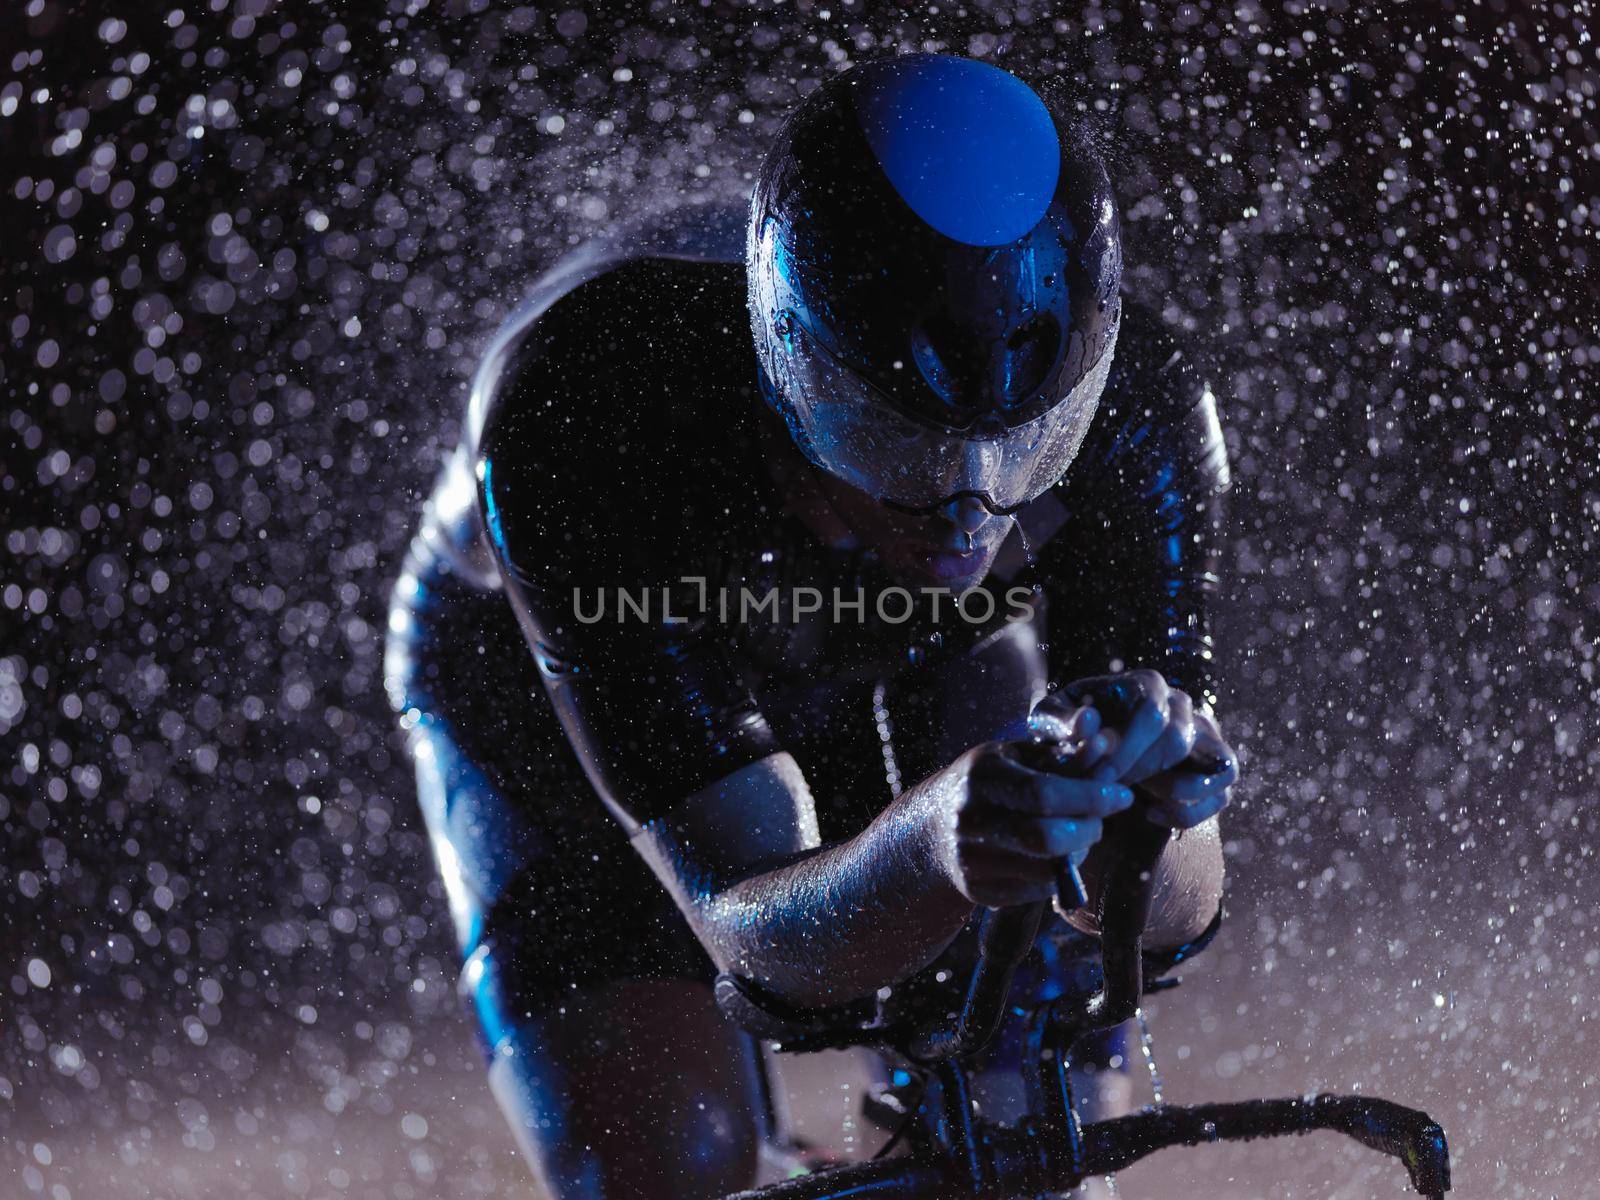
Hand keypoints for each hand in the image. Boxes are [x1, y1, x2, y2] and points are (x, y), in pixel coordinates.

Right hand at [927, 710, 1135, 908]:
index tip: (1123, 795)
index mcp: (980, 773)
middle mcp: (968, 817)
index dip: (1090, 796)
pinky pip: (1036, 890)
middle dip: (1088, 831)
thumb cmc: (995, 781)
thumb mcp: (1021, 755)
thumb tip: (1102, 736)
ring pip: (1045, 869)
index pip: (1043, 792)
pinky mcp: (976, 890)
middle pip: (1044, 837)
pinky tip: (1057, 855)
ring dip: (1078, 853)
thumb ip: (1064, 749)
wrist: (935, 825)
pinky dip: (1059, 874)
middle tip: (1101, 822)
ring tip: (1081, 835)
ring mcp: (968, 858)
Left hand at [1037, 670, 1236, 829]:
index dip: (1125, 749)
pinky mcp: (1216, 769)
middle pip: (1177, 740)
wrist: (1094, 752)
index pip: (1149, 713)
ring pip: (1208, 766)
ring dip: (1167, 790)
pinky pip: (1219, 795)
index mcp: (1146, 685)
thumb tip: (1087, 723)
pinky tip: (1151, 815)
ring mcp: (1204, 736)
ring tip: (1130, 798)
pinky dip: (1187, 812)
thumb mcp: (1051, 723)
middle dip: (1140, 773)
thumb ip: (1060, 722)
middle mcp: (1181, 705)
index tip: (1100, 776)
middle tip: (1108, 792)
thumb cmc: (1070, 731)